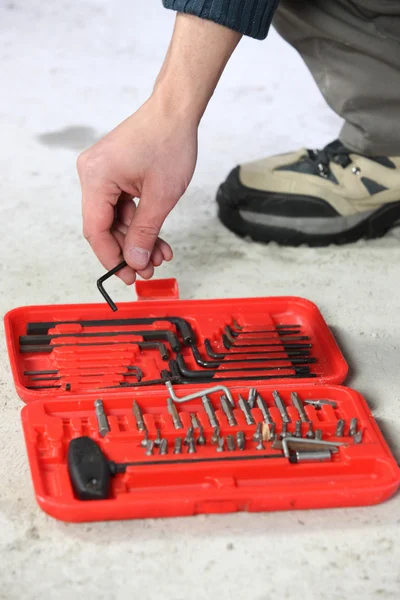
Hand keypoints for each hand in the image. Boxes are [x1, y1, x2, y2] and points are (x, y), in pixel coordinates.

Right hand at [77, 95, 197, 283]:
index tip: (128, 276)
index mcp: (96, 177)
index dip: (111, 258)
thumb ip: (145, 232)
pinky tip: (156, 237)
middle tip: (149, 269)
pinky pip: (121, 206)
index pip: (96, 230)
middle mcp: (91, 174)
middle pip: (104, 226)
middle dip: (129, 250)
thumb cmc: (170, 143)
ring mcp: (101, 173)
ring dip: (138, 238)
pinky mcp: (112, 173)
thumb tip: (135, 261)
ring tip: (160, 254)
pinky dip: (139, 221)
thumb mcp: (161, 196)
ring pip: (116, 219)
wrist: (176, 112)